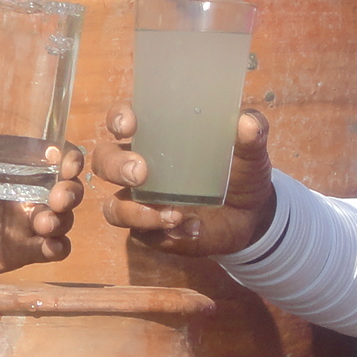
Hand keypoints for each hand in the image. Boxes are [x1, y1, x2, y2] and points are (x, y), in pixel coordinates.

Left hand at [0, 145, 85, 277]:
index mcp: (13, 166)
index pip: (53, 155)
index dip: (67, 157)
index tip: (64, 163)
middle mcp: (28, 192)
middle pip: (67, 188)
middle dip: (70, 191)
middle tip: (57, 199)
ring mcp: (27, 222)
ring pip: (63, 219)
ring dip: (61, 220)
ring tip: (42, 225)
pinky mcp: (24, 250)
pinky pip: (52, 250)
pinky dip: (58, 248)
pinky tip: (50, 248)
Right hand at [93, 105, 276, 255]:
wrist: (252, 214)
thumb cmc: (240, 170)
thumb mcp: (250, 149)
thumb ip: (251, 132)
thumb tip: (248, 124)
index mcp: (156, 136)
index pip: (121, 121)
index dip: (117, 119)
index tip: (129, 125)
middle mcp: (139, 166)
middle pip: (104, 163)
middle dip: (116, 167)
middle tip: (141, 174)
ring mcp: (141, 203)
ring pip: (114, 208)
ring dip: (138, 212)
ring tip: (174, 215)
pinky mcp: (151, 232)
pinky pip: (143, 237)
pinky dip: (165, 235)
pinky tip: (192, 229)